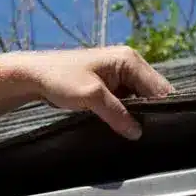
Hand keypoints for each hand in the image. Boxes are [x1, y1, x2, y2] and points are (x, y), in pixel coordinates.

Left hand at [27, 45, 173, 138]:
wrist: (33, 76)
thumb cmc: (60, 79)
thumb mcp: (91, 97)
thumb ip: (117, 114)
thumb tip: (137, 133)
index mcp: (130, 60)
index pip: (159, 88)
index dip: (162, 108)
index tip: (162, 130)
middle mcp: (130, 64)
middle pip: (153, 93)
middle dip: (152, 112)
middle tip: (151, 135)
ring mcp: (121, 75)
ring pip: (141, 99)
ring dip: (139, 114)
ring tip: (139, 133)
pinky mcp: (112, 85)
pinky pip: (129, 101)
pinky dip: (129, 113)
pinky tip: (127, 127)